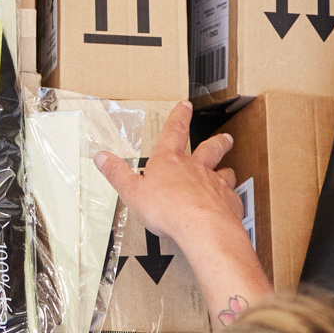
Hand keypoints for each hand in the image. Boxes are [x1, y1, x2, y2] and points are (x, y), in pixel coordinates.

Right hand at [95, 103, 244, 262]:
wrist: (201, 227)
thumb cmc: (168, 209)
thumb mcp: (132, 191)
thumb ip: (117, 174)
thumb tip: (102, 157)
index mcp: (170, 161)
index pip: (174, 131)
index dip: (179, 116)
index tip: (185, 106)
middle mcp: (196, 168)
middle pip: (210, 148)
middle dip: (217, 142)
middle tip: (224, 138)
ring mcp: (215, 183)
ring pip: (225, 172)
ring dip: (226, 169)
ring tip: (228, 170)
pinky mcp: (228, 202)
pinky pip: (231, 197)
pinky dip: (230, 198)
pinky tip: (228, 204)